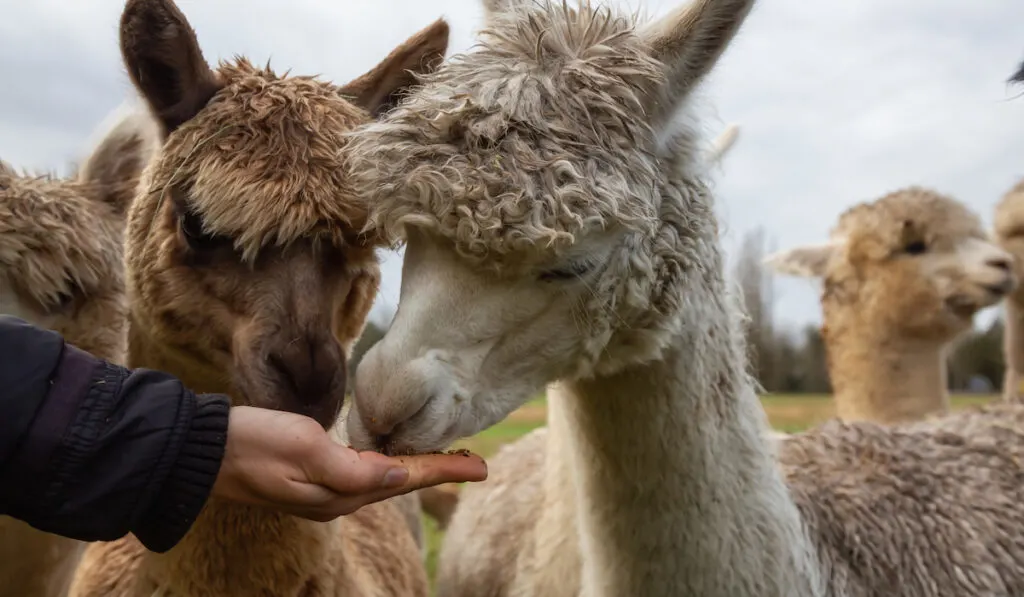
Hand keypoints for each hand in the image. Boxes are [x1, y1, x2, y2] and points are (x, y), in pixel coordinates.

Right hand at [211, 406, 486, 520]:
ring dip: (416, 469)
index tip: (480, 466)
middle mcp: (336, 497)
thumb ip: (354, 468)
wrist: (204, 451)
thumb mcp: (305, 449)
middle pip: (400, 482)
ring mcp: (322, 489)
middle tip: (474, 462)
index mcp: (341, 493)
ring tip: (445, 459)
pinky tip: (393, 458)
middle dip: (437, 471)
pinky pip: (362, 474)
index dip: (444, 471)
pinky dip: (387, 464)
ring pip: (383, 479)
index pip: (406, 479)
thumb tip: (399, 477)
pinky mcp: (310, 476)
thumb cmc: (255, 443)